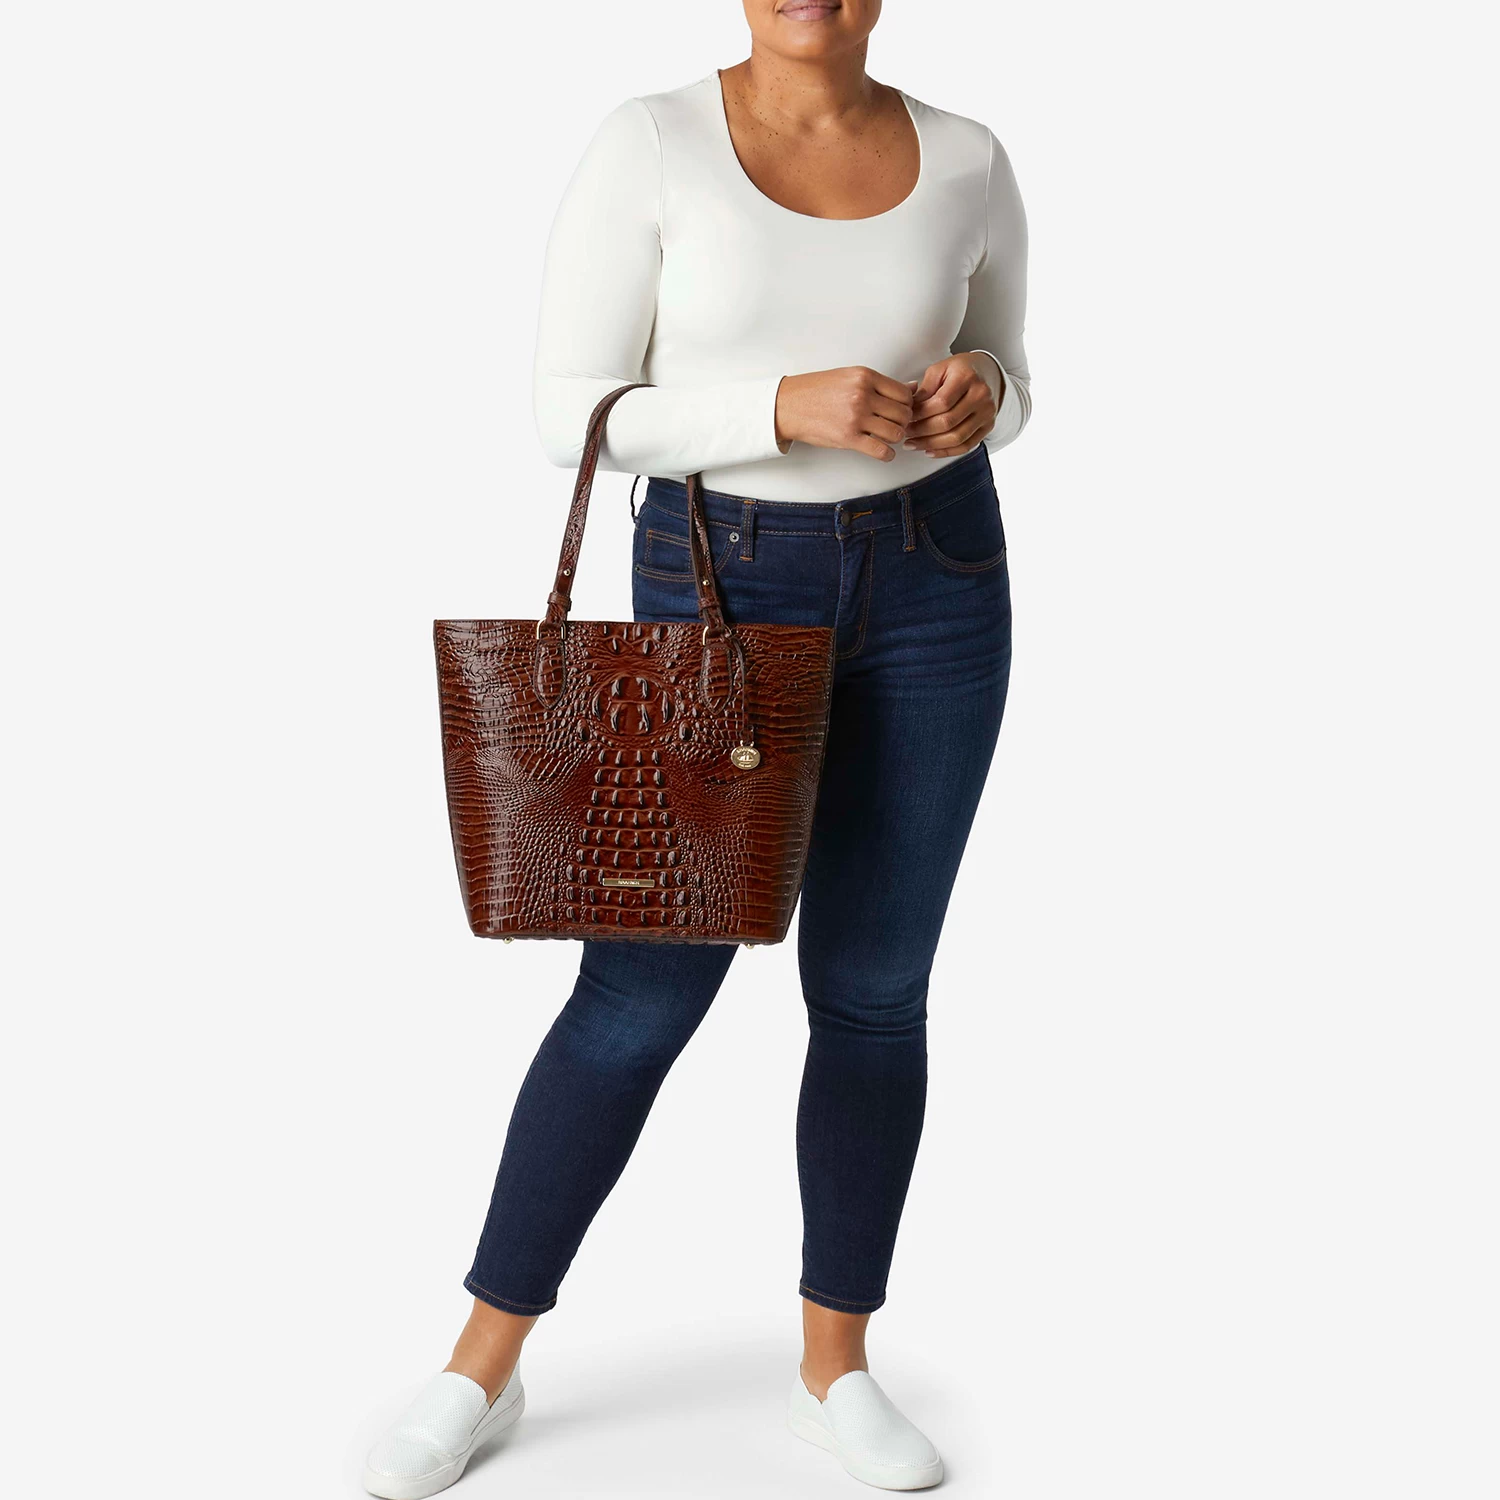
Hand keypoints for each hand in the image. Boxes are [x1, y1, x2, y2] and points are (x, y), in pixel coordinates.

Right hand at [774, 366, 914, 461]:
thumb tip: (911, 388)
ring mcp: (856, 417)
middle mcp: (863, 395)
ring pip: (895, 432)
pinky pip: (881, 450)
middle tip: (894, 425)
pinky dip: (887, 454)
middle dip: (902, 422)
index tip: (900, 410)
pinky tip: (883, 452)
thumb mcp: (849, 377)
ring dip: (895, 438)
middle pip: (903, 413)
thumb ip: (879, 384)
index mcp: (865, 376)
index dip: (906, 404)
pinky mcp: (848, 437)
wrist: (789, 405)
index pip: (903, 393)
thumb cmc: (816, 391)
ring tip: (886, 437)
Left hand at [903, 352, 1001, 456]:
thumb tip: (910, 411)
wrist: (986, 373)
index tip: (906, 418)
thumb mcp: (939, 369)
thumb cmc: (959, 370)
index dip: (920, 414)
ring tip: (913, 444)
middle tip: (906, 433)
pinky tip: (930, 451)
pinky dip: (946, 452)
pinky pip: (966, 446)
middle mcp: (981, 395)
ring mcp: (987, 412)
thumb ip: (924, 389)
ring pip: (956, 438)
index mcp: (967, 377)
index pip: (941, 403)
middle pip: (948, 422)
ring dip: (931, 444)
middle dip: (922, 431)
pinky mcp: (989, 426)